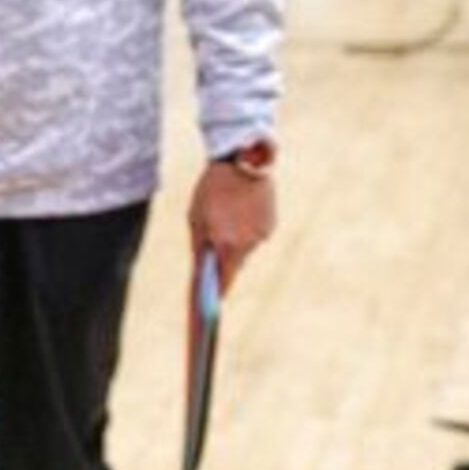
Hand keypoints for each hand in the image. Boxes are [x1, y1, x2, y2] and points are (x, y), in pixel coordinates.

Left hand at [190, 158, 276, 288]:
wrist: (242, 158)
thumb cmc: (211, 188)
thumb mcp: (196, 218)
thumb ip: (201, 248)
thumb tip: (203, 274)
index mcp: (228, 244)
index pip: (223, 282)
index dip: (217, 296)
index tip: (210, 312)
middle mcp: (249, 243)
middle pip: (235, 266)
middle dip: (223, 265)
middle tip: (213, 256)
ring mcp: (263, 234)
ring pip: (246, 249)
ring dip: (235, 242)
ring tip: (225, 221)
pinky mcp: (272, 223)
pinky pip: (256, 235)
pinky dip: (247, 229)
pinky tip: (240, 212)